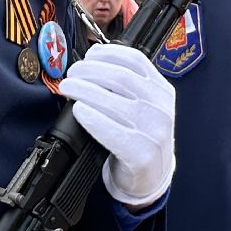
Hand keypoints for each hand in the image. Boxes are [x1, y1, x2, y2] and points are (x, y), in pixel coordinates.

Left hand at [58, 43, 174, 207]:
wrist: (152, 177)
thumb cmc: (141, 137)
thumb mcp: (144, 106)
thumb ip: (127, 85)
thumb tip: (92, 62)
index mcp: (162, 91)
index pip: (136, 60)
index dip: (108, 53)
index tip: (88, 55)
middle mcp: (161, 108)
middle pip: (120, 77)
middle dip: (89, 71)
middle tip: (71, 74)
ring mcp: (153, 131)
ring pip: (113, 100)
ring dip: (84, 90)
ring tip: (68, 87)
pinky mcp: (141, 154)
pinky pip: (111, 131)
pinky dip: (91, 117)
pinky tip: (79, 110)